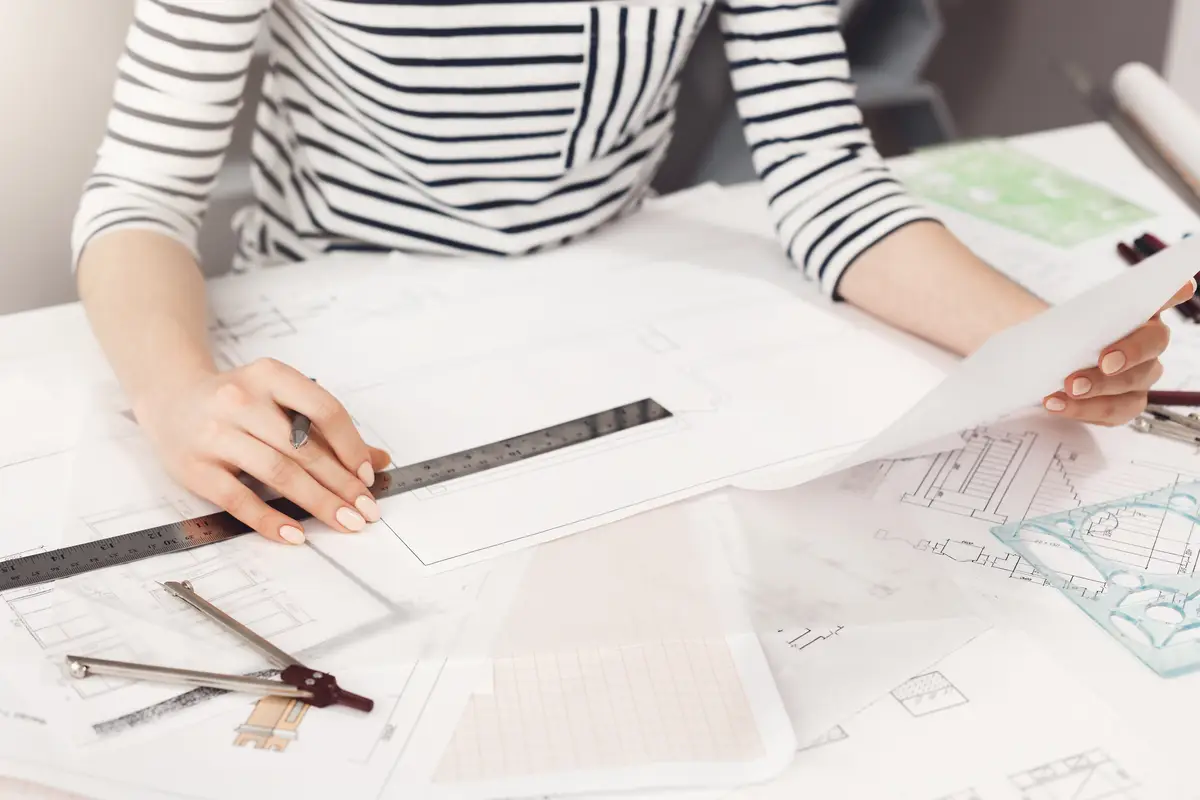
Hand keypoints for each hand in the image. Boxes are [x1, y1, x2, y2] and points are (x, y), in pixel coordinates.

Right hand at [133, 358, 391, 544]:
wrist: (169, 398)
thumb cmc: (236, 403)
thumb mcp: (280, 401)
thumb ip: (327, 429)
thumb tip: (378, 461)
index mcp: (269, 376)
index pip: (323, 410)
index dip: (351, 445)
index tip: (367, 475)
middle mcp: (240, 400)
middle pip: (303, 448)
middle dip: (342, 484)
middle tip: (366, 510)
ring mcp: (215, 433)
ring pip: (278, 472)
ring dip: (318, 502)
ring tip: (344, 521)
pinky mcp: (195, 467)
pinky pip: (239, 499)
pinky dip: (270, 519)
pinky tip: (295, 533)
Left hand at [1042, 280, 1196, 425]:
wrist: (1030, 366)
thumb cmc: (1047, 338)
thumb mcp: (1048, 323)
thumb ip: (1065, 320)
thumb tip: (1061, 328)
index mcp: (1133, 311)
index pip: (1159, 296)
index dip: (1172, 292)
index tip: (1181, 287)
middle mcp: (1146, 341)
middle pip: (1153, 345)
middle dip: (1129, 354)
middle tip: (1103, 362)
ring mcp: (1140, 375)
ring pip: (1135, 384)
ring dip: (1100, 388)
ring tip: (1065, 390)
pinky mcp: (1126, 403)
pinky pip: (1114, 411)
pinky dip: (1084, 410)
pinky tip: (1057, 404)